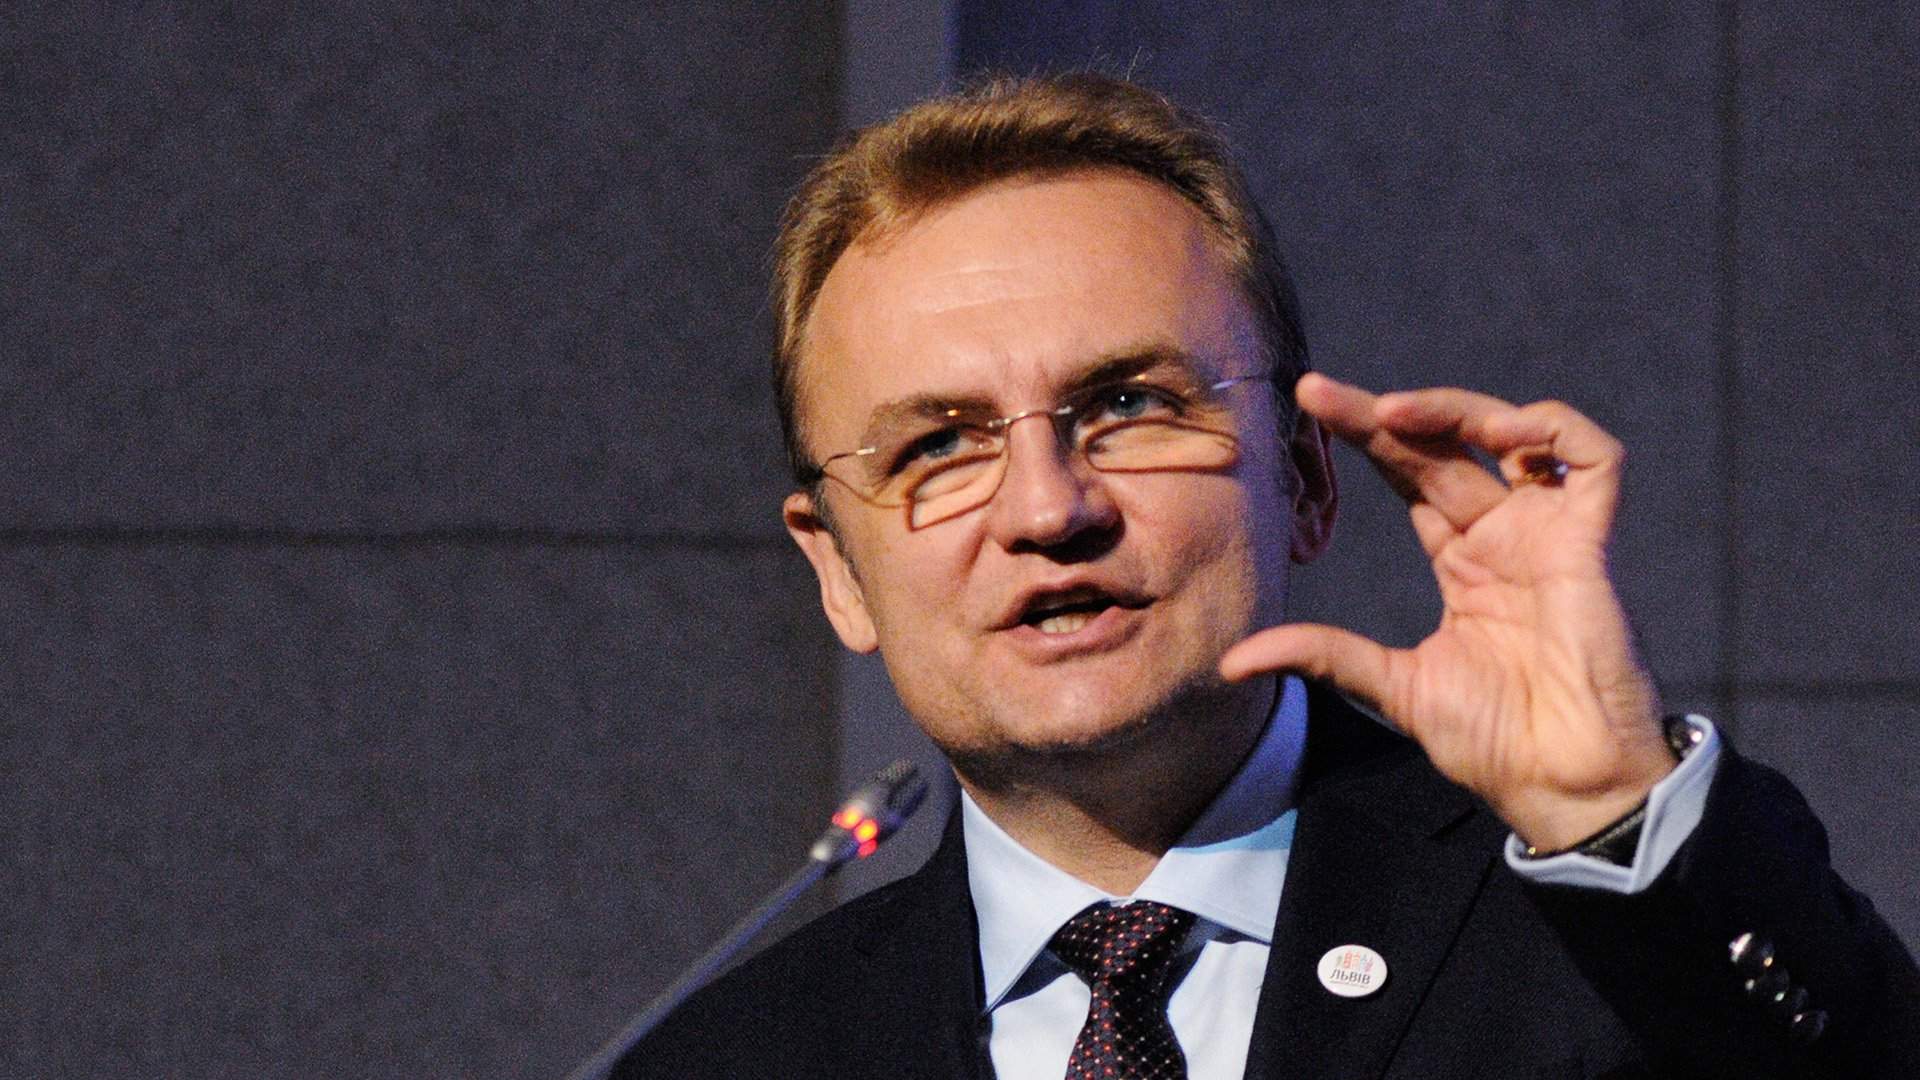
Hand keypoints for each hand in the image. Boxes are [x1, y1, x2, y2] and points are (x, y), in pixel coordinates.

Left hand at [1222, 373, 1673, 850]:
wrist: (1562, 786)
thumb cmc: (1494, 744)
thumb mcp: (1391, 686)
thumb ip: (1323, 655)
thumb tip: (1231, 662)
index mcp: (1463, 563)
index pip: (1411, 475)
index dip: (1366, 436)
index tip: (1310, 404)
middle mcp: (1505, 537)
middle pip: (1446, 446)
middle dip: (1385, 413)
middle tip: (1319, 394)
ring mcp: (1549, 536)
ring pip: (1516, 434)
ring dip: (1459, 409)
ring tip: (1397, 413)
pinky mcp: (1590, 544)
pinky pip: (1595, 460)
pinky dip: (1551, 430)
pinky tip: (1499, 434)